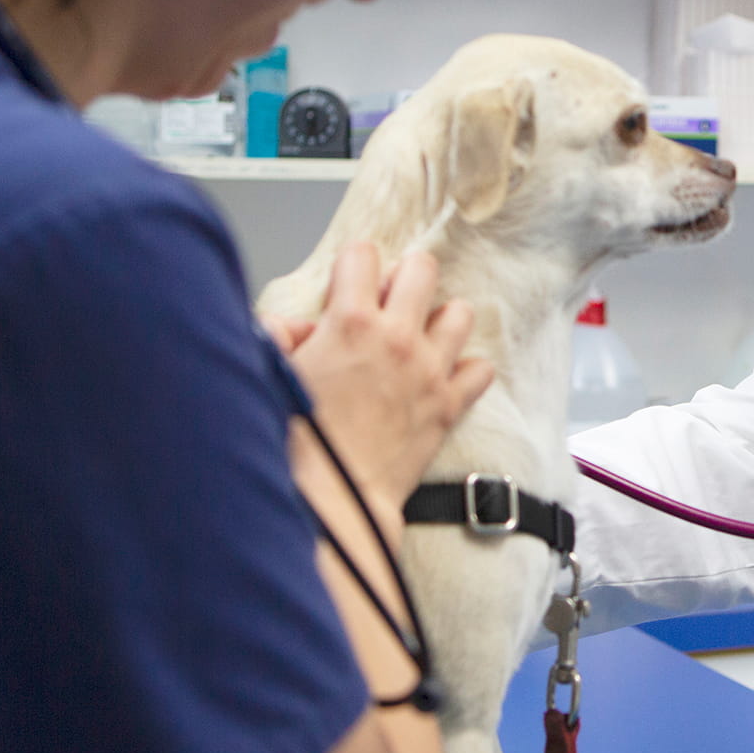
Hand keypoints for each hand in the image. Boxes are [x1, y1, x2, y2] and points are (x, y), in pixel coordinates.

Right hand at [283, 243, 494, 508]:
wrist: (333, 496)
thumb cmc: (298, 441)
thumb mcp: (274, 372)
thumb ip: (280, 335)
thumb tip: (295, 326)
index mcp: (349, 322)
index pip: (362, 256)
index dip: (353, 266)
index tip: (350, 283)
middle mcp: (396, 337)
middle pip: (422, 269)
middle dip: (406, 277)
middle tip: (390, 301)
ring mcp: (428, 369)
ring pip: (459, 313)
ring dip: (440, 319)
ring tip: (420, 336)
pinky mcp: (448, 404)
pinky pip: (480, 369)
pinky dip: (467, 370)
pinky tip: (444, 377)